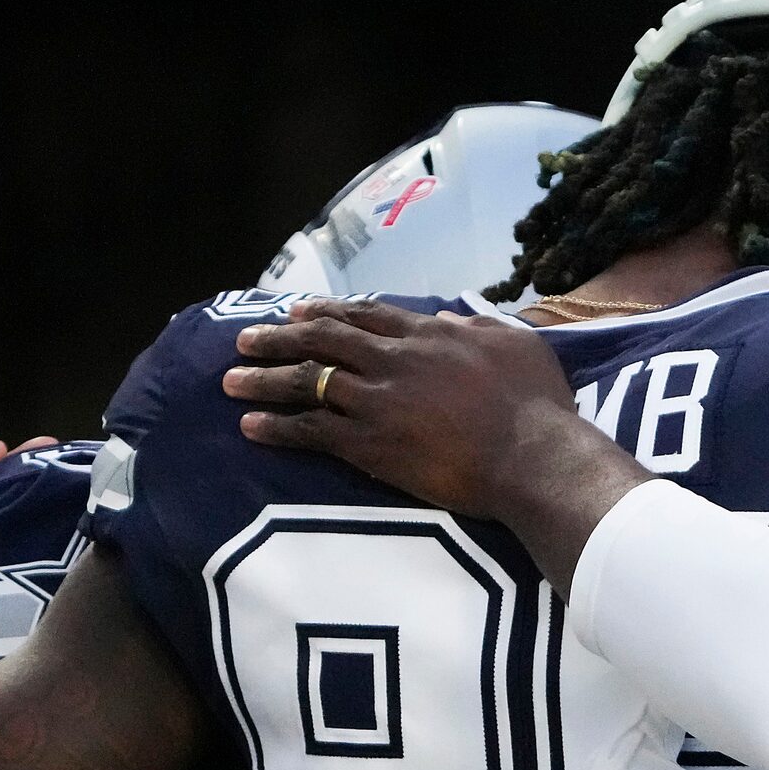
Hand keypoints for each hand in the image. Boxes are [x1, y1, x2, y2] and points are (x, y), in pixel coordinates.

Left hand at [223, 299, 639, 539]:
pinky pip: (312, 431)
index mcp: (428, 335)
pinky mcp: (371, 445)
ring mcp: (377, 402)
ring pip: (307, 382)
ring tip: (230, 382)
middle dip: (280, 338)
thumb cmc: (538, 406)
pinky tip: (251, 427)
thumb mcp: (516, 344)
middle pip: (323, 340)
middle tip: (245, 341)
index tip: (299, 311)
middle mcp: (393, 360)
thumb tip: (450, 319)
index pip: (366, 315)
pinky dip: (278, 428)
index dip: (327, 312)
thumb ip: (477, 327)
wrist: (534, 458)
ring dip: (264, 380)